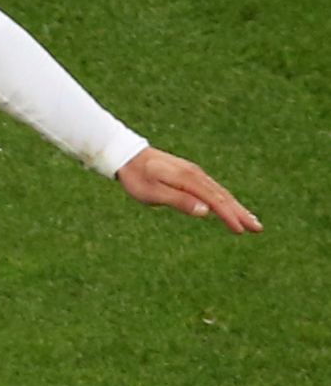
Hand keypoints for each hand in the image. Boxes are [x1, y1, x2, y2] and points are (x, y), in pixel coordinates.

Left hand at [117, 148, 259, 232]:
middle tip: (258, 228)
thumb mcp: (153, 193)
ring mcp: (195, 174)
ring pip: (221, 193)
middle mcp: (197, 175)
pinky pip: (213, 189)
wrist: (128, 156)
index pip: (215, 201)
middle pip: (224, 196)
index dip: (229, 216)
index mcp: (189, 180)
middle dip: (241, 213)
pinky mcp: (191, 175)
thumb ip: (179, 201)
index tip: (241, 230)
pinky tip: (229, 206)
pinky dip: (225, 199)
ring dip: (236, 207)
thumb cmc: (137, 178)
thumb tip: (206, 211)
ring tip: (250, 220)